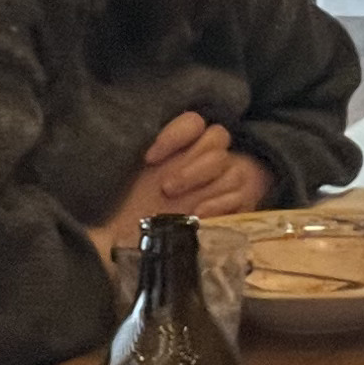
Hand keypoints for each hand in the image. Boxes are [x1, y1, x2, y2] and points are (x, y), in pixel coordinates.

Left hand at [99, 114, 270, 240]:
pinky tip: (198, 214)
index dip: (175, 135)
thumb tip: (123, 141)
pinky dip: (218, 203)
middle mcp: (207, 156)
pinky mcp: (239, 203)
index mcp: (183, 145)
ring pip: (230, 166)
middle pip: (218, 138)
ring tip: (179, 203)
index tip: (149, 158)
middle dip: (189, 165)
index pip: (193, 122)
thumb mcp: (126, 180)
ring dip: (202, 182)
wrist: (143, 242)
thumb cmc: (136, 208)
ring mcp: (226, 178)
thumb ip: (130, 158)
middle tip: (166, 187)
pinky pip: (239, 195)